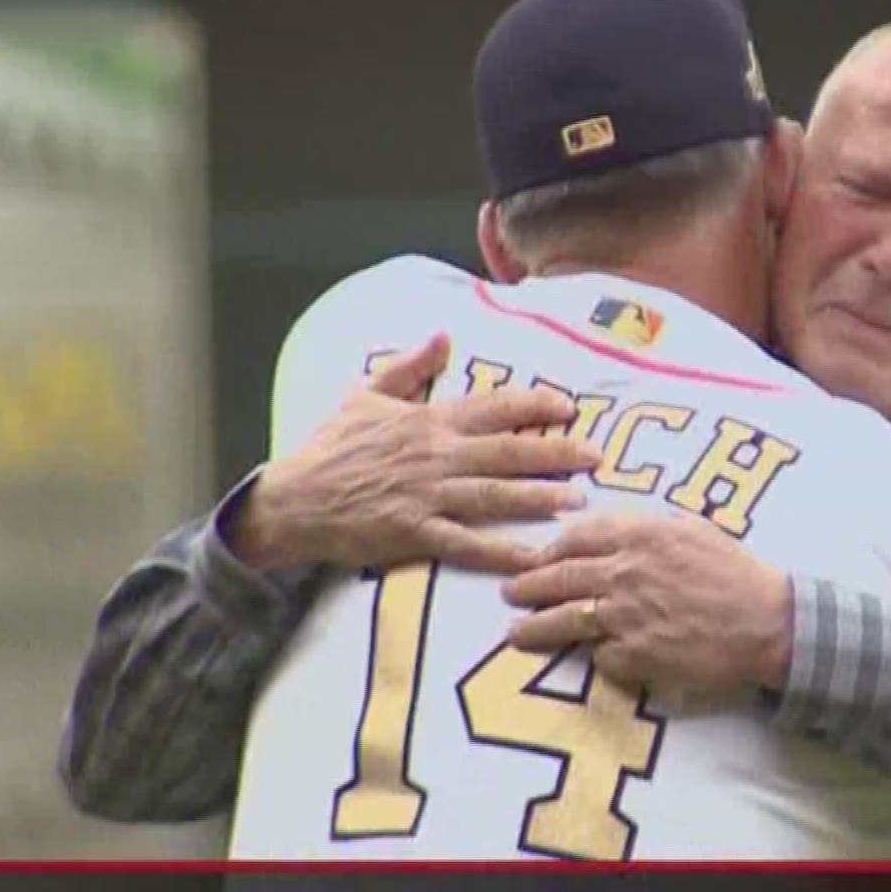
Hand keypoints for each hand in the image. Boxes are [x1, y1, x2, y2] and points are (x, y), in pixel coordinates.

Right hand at [231, 334, 601, 573]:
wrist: (295, 499)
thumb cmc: (330, 447)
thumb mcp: (366, 393)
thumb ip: (409, 366)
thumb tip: (442, 335)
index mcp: (428, 420)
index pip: (493, 408)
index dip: (534, 406)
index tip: (569, 407)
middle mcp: (436, 455)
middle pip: (507, 451)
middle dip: (555, 452)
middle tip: (594, 456)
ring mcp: (428, 495)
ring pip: (495, 495)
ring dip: (539, 498)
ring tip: (577, 500)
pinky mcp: (415, 532)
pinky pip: (466, 543)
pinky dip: (500, 551)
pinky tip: (532, 556)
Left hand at [500, 512, 792, 692]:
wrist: (766, 621)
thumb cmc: (736, 572)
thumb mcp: (691, 530)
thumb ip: (645, 528)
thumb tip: (609, 529)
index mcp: (639, 535)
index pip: (575, 537)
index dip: (548, 549)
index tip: (536, 557)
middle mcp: (623, 572)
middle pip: (557, 578)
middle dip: (526, 586)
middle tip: (511, 593)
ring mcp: (624, 616)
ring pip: (563, 621)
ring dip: (534, 628)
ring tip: (517, 633)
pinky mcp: (633, 655)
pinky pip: (600, 656)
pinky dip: (596, 657)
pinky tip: (595, 657)